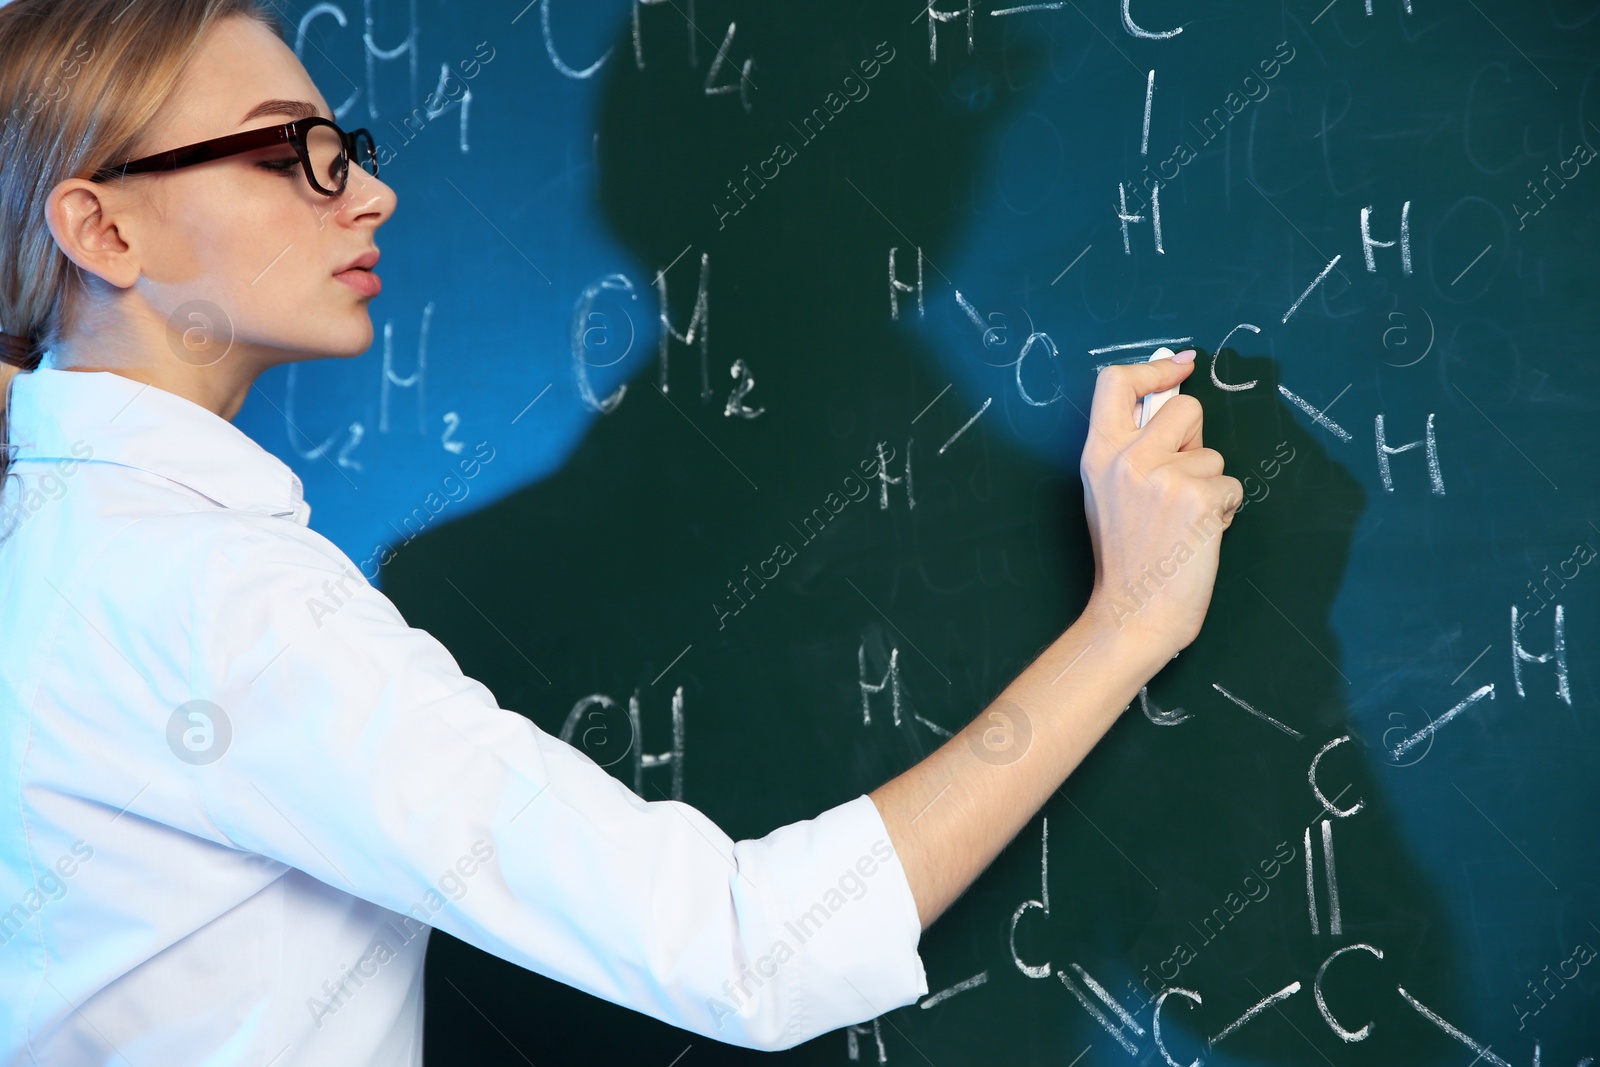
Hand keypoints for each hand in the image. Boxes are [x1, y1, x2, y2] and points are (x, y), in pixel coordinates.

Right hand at [1077, 351, 1242, 667]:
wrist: (1134, 612)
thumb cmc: (1126, 557)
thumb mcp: (1108, 491)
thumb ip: (1130, 447)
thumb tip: (1169, 394)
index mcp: (1098, 454)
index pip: (1116, 382)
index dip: (1153, 369)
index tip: (1180, 368)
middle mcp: (1127, 458)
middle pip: (1184, 407)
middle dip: (1196, 437)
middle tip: (1182, 478)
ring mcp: (1163, 477)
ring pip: (1213, 453)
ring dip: (1209, 483)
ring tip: (1183, 521)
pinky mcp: (1198, 498)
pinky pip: (1230, 484)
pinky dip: (1223, 508)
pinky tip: (1199, 534)